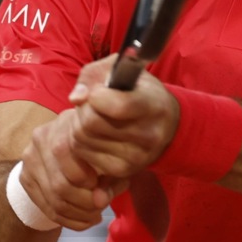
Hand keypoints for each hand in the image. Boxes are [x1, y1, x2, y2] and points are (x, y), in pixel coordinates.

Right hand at [19, 108, 118, 230]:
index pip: (69, 160)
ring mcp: (30, 159)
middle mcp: (41, 139)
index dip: (88, 181)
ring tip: (95, 216)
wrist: (64, 145)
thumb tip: (101, 200)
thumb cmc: (96, 150)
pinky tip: (84, 220)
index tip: (104, 190)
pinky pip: (47, 208)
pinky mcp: (25, 178)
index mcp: (64, 125)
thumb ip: (111, 176)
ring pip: (54, 200)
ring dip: (78, 215)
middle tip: (101, 207)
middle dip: (85, 203)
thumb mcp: (108, 156)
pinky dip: (69, 220)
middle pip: (60, 185)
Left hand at [67, 55, 180, 178]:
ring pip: (81, 139)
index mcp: (152, 106)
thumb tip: (76, 98)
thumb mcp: (121, 70)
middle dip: (83, 109)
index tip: (99, 91)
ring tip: (94, 116)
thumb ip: (94, 76)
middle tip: (92, 104)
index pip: (117, 106)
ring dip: (79, 124)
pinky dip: (81, 141)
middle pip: (91, 123)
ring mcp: (136, 157)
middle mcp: (148, 135)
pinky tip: (94, 133)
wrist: (166, 123)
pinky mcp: (122, 170)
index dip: (97, 95)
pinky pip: (82, 154)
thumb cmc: (138, 90)